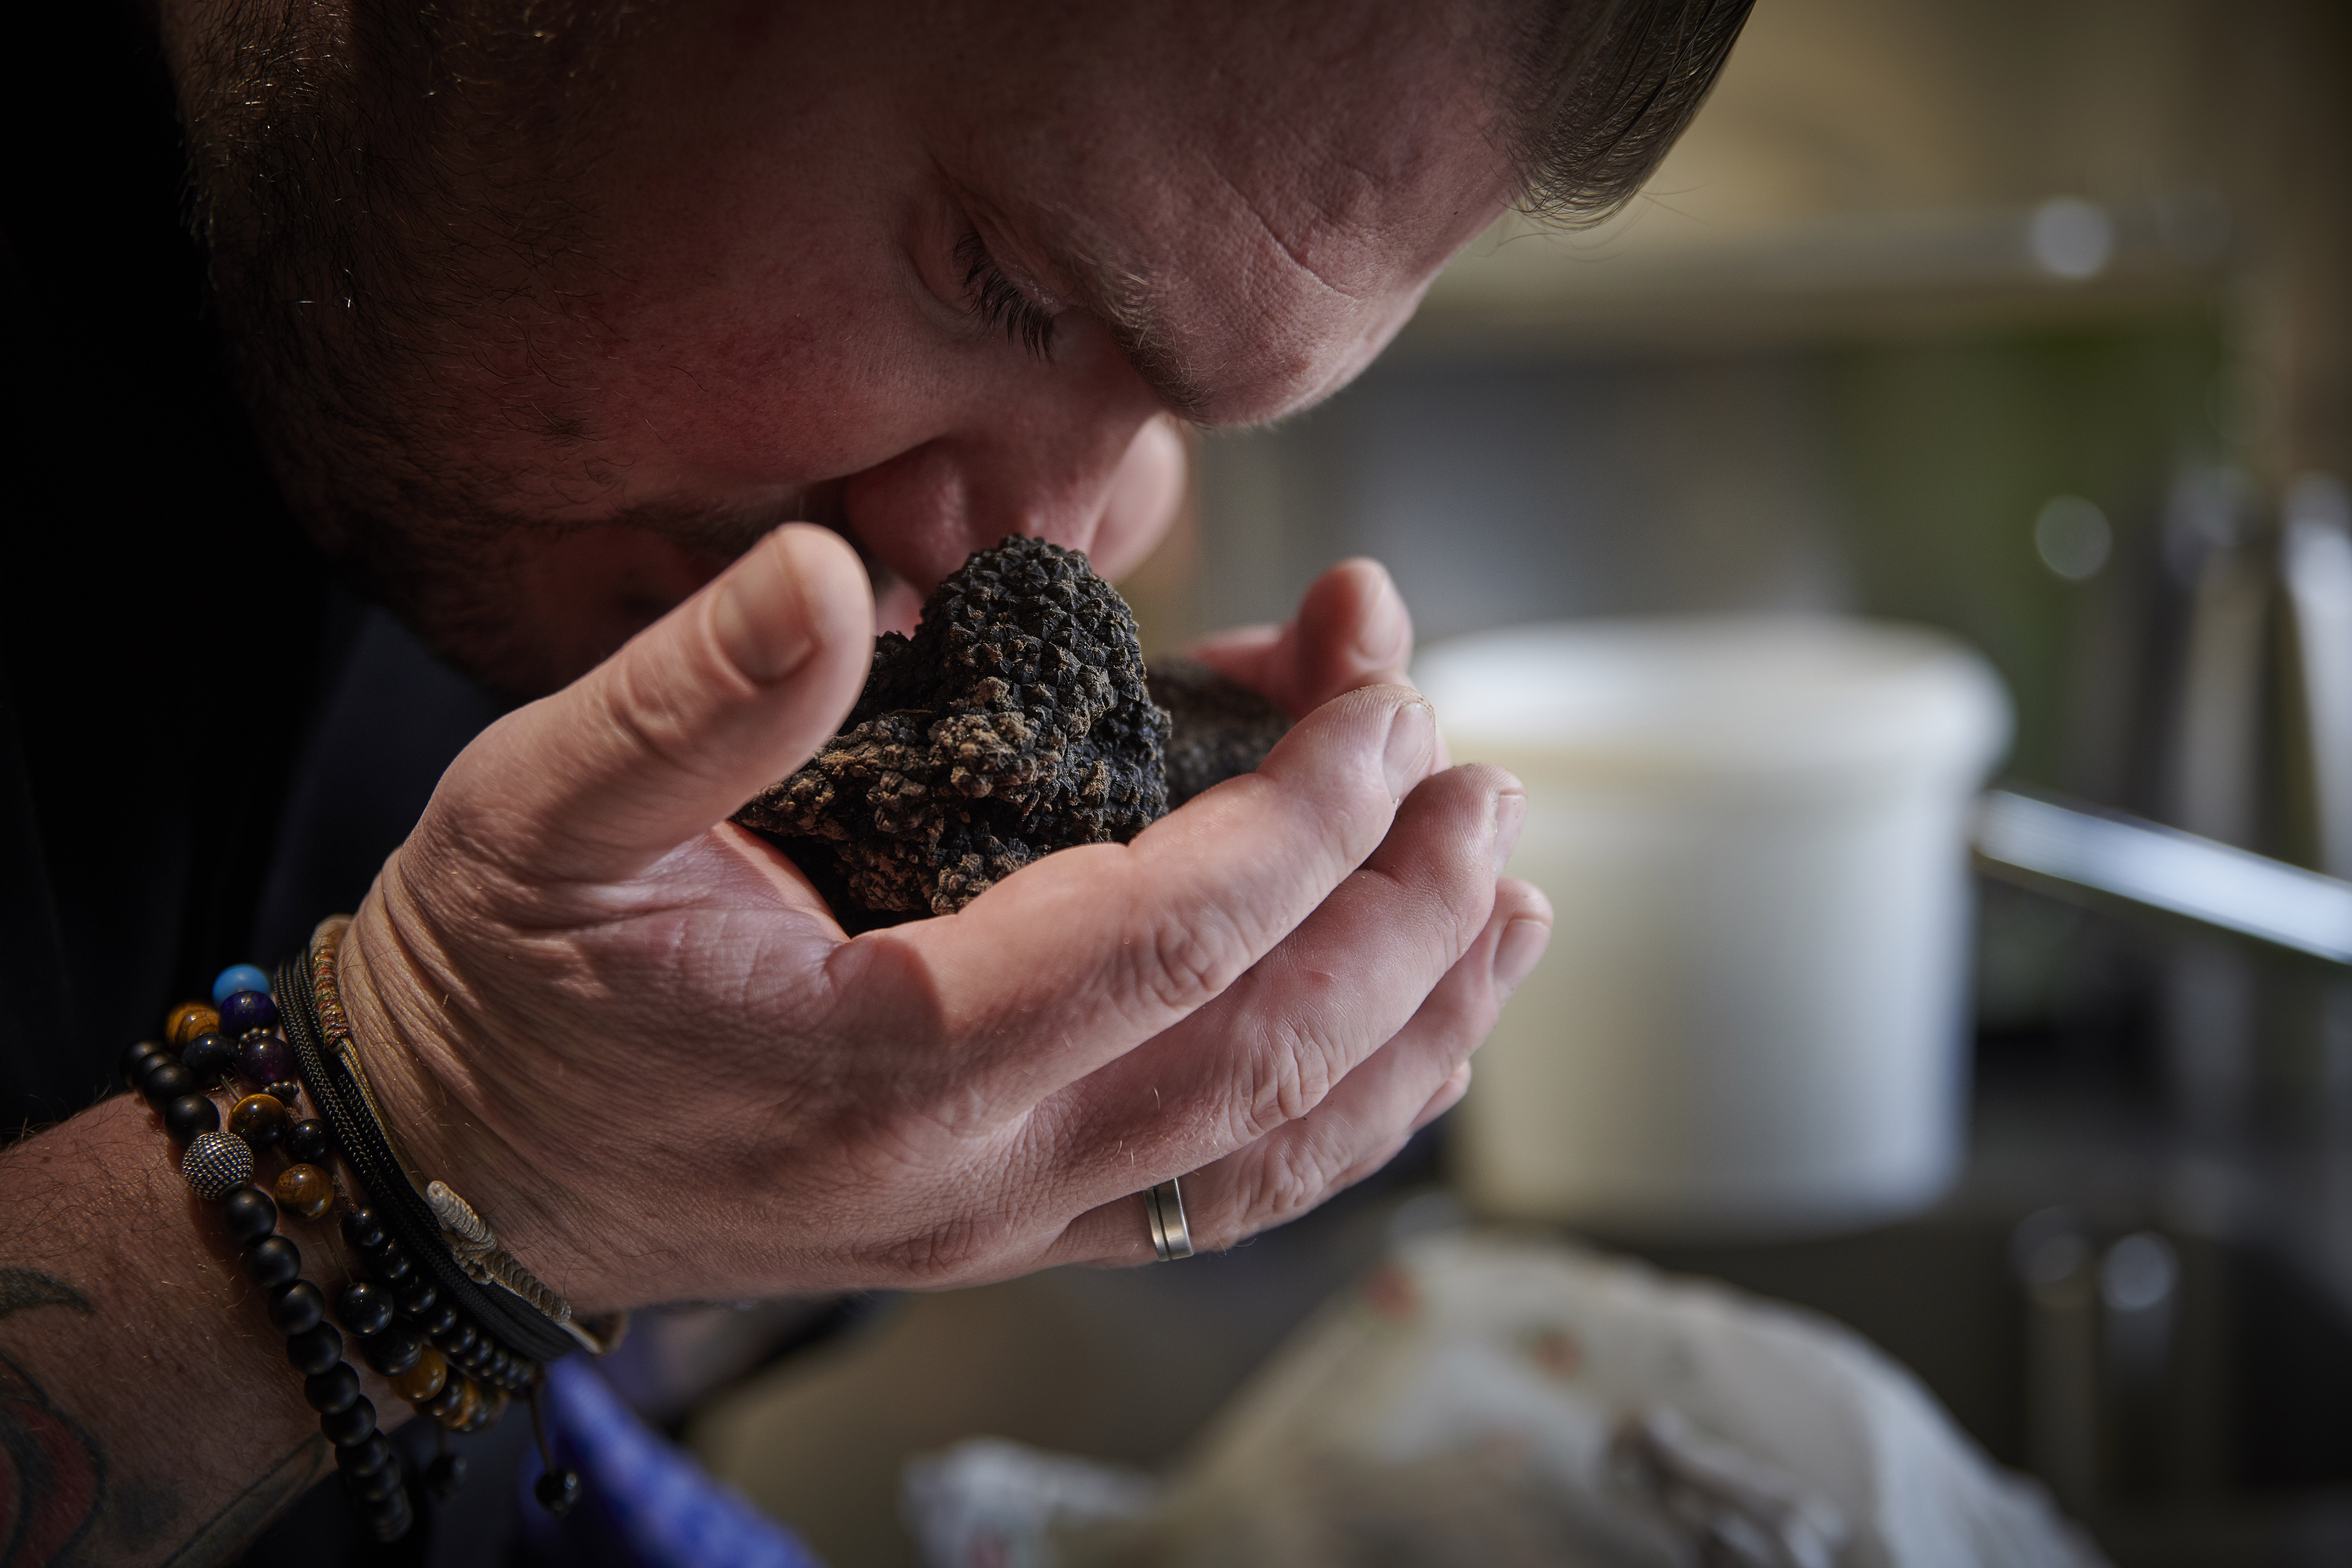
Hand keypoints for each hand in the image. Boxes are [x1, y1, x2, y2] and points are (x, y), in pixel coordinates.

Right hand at [338, 530, 1550, 1307]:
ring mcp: (1000, 1219)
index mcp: (880, 1053)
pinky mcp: (1005, 1230)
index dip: (1307, 811)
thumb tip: (826, 574)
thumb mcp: (532, 809)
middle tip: (1478, 780)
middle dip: (1404, 909)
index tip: (1380, 697)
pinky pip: (1219, 1202)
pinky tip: (1413, 1040)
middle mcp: (970, 1167)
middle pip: (1266, 1050)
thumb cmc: (501, 978)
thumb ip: (684, 699)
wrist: (454, 1163)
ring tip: (1511, 906)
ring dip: (1418, 1028)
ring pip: (1273, 1152)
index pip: (1171, 931)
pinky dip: (1342, 1121)